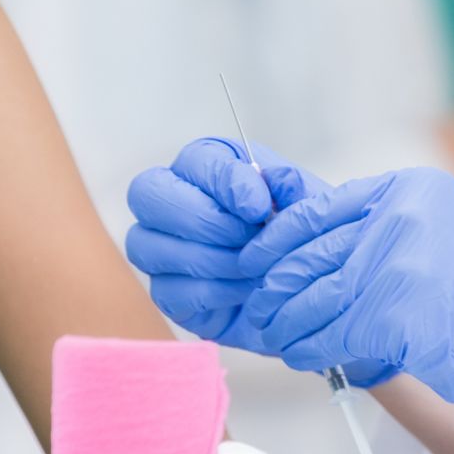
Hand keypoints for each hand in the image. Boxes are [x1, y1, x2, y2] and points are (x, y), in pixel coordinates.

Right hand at [124, 139, 392, 384]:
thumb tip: (273, 182)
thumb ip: (291, 186)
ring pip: (147, 245)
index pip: (193, 160)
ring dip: (209, 259)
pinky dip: (211, 292)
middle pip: (147, 194)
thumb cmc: (298, 237)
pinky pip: (166, 290)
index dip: (224, 183)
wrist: (306, 289)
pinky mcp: (165, 292)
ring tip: (253, 268)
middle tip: (248, 237)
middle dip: (204, 220)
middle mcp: (171, 201)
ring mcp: (159, 248)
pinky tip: (244, 291)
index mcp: (205, 167)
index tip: (260, 208)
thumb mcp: (306, 205)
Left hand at [237, 167, 453, 453]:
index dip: (277, 240)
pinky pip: (330, 330)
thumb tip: (301, 251)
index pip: (318, 209)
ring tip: (279, 337)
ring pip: (312, 292)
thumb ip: (377, 234)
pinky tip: (304, 356)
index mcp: (409, 190)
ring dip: (287, 322)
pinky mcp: (396, 308)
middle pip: (307, 249)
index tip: (255, 262)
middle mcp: (401, 215)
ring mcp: (398, 259)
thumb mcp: (436, 241)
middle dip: (275, 285)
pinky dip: (309, 347)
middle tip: (259, 309)